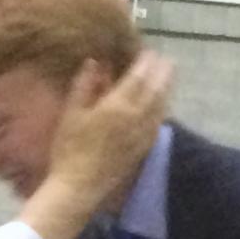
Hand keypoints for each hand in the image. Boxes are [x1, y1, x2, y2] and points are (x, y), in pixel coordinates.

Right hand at [48, 51, 174, 210]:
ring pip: (161, 107)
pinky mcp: (142, 149)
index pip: (138, 78)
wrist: (79, 185)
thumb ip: (84, 85)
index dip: (145, 63)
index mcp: (116, 105)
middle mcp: (135, 117)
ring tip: (170, 79)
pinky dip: (163, 111)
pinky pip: (157, 125)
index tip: (150, 52)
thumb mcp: (71, 113)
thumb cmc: (69, 148)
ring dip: (167, 90)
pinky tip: (163, 108)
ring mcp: (141, 135)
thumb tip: (95, 63)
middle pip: (155, 90)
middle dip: (162, 73)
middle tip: (168, 61)